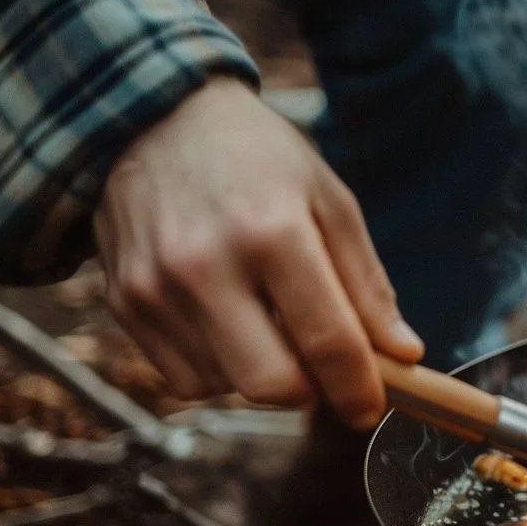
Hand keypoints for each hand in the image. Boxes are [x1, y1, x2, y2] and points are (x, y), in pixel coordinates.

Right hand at [96, 76, 423, 428]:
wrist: (151, 116)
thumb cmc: (257, 158)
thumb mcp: (329, 200)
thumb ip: (366, 284)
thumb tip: (403, 356)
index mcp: (272, 231)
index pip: (327, 340)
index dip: (358, 388)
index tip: (373, 409)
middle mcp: (205, 265)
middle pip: (271, 385)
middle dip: (310, 390)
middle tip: (326, 367)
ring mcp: (155, 288)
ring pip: (227, 388)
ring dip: (263, 373)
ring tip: (268, 317)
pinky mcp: (123, 303)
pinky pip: (185, 380)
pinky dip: (219, 368)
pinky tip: (229, 321)